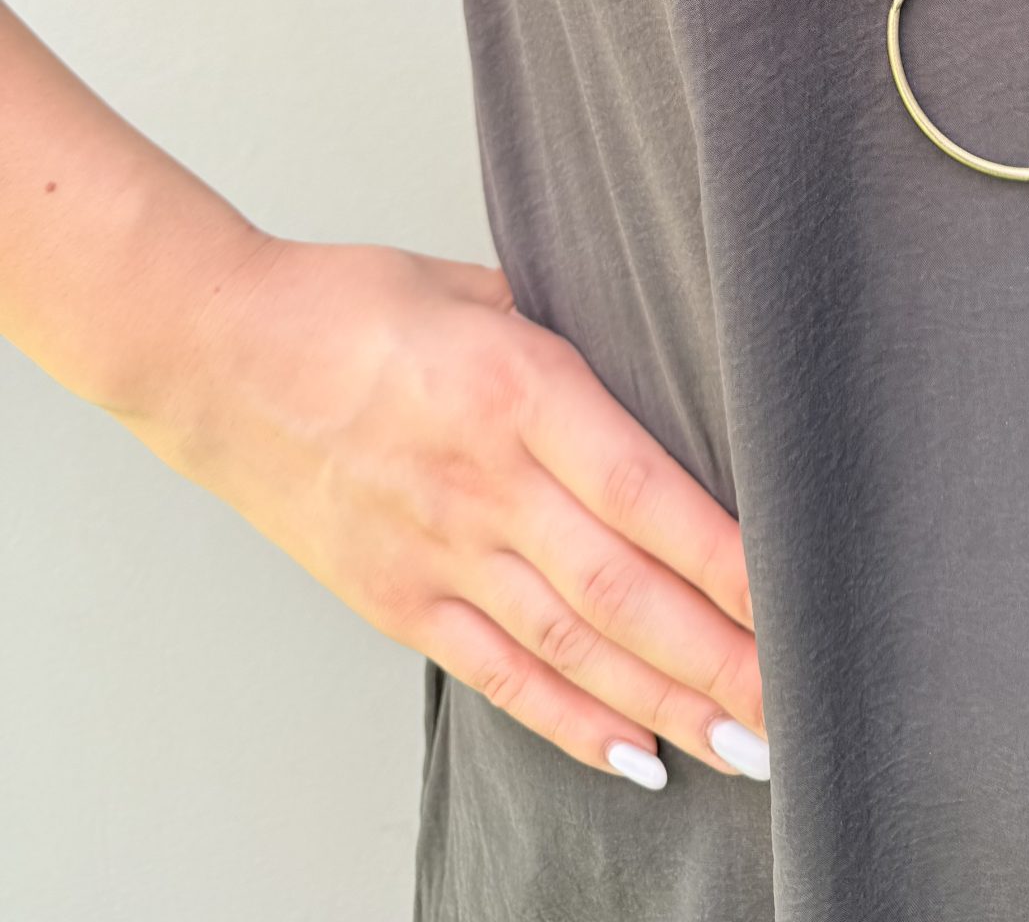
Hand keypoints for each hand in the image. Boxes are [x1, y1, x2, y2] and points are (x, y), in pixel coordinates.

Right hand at [143, 235, 765, 790]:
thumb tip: (663, 366)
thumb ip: (574, 335)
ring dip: (666, 702)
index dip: (730, 557)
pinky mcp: (395, 599)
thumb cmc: (350, 302)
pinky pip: (498, 674)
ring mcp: (436, 552)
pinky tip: (636, 755)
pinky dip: (570, 721)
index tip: (800, 595)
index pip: (650, 493)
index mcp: (516, 388)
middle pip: (625, 590)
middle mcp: (483, 483)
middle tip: (798, 703)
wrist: (213, 352)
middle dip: (722, 656)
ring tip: (745, 745)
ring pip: (573, 645)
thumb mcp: (483, 287)